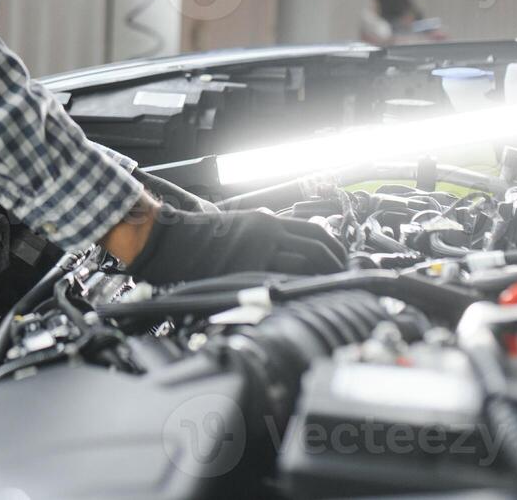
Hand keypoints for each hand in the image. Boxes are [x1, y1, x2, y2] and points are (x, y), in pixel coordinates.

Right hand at [120, 204, 345, 285]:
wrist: (174, 242)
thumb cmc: (203, 240)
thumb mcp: (241, 228)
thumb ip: (268, 238)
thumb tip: (296, 253)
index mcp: (267, 220)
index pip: (315, 230)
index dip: (335, 247)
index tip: (342, 260)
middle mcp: (268, 231)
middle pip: (318, 246)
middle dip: (336, 264)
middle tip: (342, 277)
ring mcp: (259, 249)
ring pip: (306, 263)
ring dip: (322, 277)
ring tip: (326, 289)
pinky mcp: (248, 268)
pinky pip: (283, 279)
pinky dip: (298, 287)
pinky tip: (302, 296)